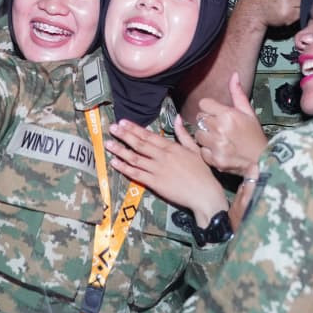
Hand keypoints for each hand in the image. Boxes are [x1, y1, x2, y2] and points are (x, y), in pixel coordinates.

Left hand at [105, 117, 227, 224]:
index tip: (123, 122)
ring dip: (120, 150)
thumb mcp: (195, 149)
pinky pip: (136, 174)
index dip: (135, 129)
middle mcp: (162, 157)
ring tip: (108, 144)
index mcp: (172, 147)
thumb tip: (177, 118)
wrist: (204, 194)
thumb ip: (183, 134)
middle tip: (112, 128)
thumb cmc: (202, 173)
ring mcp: (157, 170)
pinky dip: (125, 168)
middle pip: (139, 144)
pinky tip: (115, 163)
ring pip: (135, 158)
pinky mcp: (155, 183)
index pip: (149, 135)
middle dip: (124, 135)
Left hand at [193, 72, 266, 175]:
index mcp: (228, 115)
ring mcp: (217, 145)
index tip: (216, 113)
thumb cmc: (255, 136)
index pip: (203, 104)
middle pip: (200, 118)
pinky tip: (219, 149)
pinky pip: (201, 151)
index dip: (210, 108)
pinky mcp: (214, 159)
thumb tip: (233, 76)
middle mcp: (220, 129)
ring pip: (198, 135)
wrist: (262, 160)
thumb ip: (237, 93)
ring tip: (219, 139)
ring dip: (206, 136)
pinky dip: (208, 151)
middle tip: (220, 127)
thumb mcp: (249, 112)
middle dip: (208, 121)